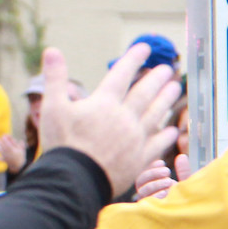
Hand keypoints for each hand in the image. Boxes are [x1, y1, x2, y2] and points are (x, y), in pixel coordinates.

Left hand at [0, 135, 27, 173]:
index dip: (5, 139)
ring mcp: (5, 156)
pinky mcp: (3, 160)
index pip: (8, 144)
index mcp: (12, 150)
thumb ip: (20, 145)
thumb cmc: (21, 157)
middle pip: (2, 146)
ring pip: (0, 150)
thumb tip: (19, 140)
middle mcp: (7, 153)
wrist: (19, 166)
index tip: (4, 135)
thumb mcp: (21, 150)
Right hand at [35, 44, 180, 197]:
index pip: (122, 74)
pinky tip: (172, 130)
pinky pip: (158, 143)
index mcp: (104, 103)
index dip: (134, 59)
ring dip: (166, 99)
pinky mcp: (139, 158)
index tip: (144, 48)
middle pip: (145, 93)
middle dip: (156, 78)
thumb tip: (52, 50)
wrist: (73, 180)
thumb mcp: (52, 107)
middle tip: (167, 69)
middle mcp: (124, 117)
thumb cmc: (61, 144)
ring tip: (175, 88)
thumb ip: (55, 78)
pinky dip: (166, 135)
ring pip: (155, 114)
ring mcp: (134, 138)